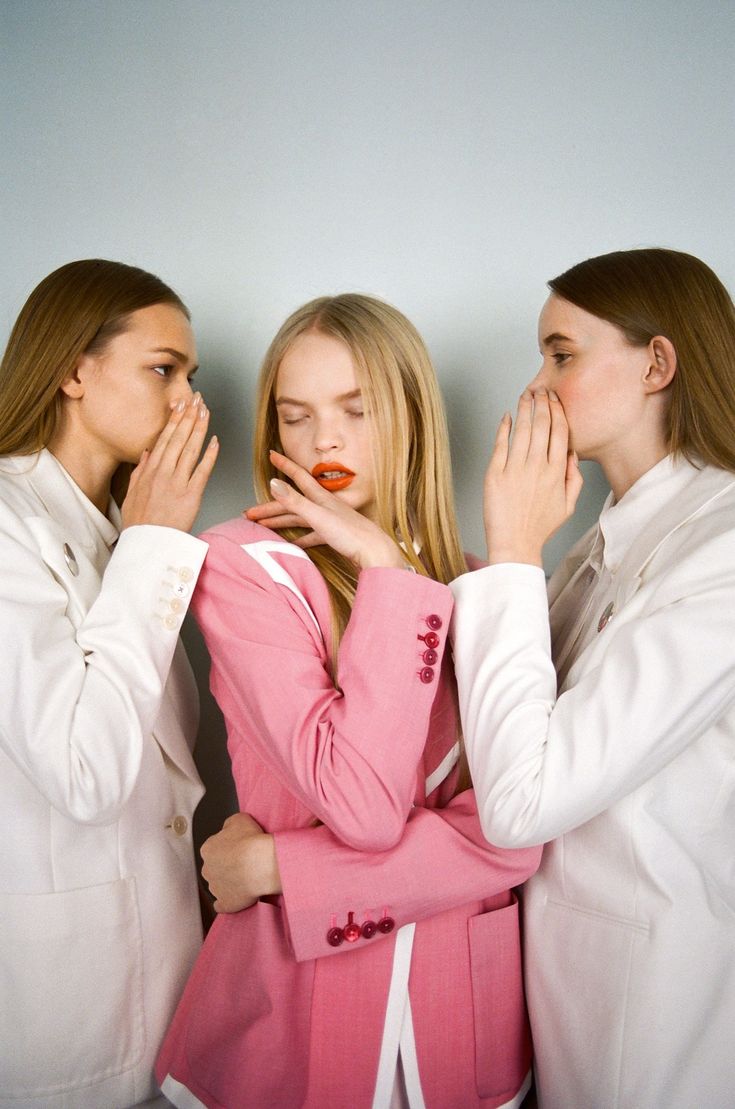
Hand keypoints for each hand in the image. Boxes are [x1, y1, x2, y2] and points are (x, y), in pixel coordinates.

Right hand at [121, 393, 218, 531]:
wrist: (147, 544)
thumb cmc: (140, 523)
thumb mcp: (132, 493)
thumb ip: (140, 470)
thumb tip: (148, 452)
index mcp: (149, 471)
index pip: (164, 438)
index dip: (174, 420)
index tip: (180, 405)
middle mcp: (163, 473)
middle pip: (179, 438)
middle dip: (189, 416)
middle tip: (197, 400)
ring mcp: (178, 483)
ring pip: (190, 449)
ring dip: (200, 428)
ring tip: (206, 412)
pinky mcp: (191, 496)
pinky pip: (202, 472)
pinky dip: (209, 456)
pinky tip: (215, 441)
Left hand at [200, 812, 280, 913]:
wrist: (260, 864)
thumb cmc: (251, 841)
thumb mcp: (239, 819)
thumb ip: (229, 824)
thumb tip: (228, 829)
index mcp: (208, 849)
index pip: (214, 848)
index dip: (227, 847)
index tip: (238, 848)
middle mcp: (208, 868)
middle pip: (214, 866)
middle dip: (226, 865)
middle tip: (243, 862)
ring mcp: (215, 887)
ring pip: (218, 884)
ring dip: (229, 882)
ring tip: (246, 877)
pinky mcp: (225, 903)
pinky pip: (222, 904)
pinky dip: (227, 902)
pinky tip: (235, 897)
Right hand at [246, 449, 406, 570]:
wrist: (375, 553)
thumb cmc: (351, 534)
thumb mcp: (318, 515)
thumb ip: (295, 501)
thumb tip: (273, 483)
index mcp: (321, 498)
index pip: (298, 477)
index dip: (284, 465)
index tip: (272, 453)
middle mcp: (325, 506)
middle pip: (292, 503)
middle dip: (270, 505)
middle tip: (251, 510)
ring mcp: (330, 521)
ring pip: (299, 519)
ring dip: (280, 522)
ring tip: (263, 526)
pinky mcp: (334, 537)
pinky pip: (311, 536)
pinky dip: (299, 539)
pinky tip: (292, 544)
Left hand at [483, 388, 582, 565]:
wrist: (515, 545)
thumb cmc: (540, 528)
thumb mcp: (568, 505)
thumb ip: (574, 478)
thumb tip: (573, 454)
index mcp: (557, 472)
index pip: (560, 432)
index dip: (557, 412)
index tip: (554, 400)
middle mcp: (538, 467)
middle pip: (542, 425)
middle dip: (542, 404)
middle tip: (540, 391)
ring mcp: (515, 469)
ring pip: (523, 430)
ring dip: (525, 409)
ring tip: (526, 395)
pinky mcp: (495, 474)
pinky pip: (500, 444)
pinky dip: (504, 427)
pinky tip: (507, 416)